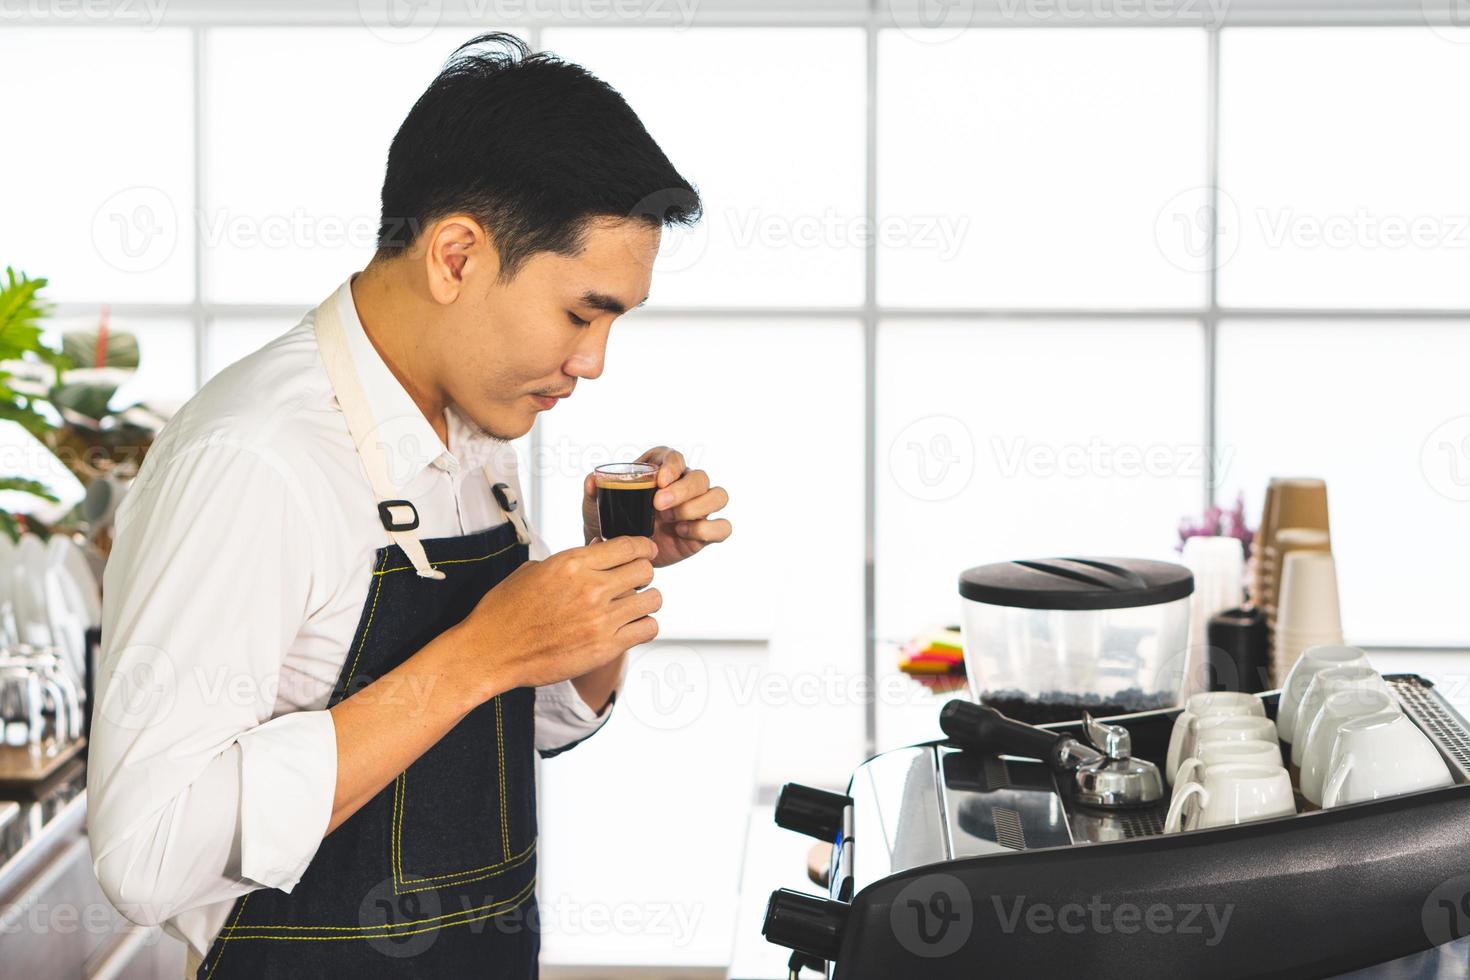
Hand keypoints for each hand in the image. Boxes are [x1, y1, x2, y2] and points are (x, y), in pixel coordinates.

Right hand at [446, 536, 659, 697]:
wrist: (491, 652)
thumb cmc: (506, 610)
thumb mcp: (534, 571)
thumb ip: (570, 562)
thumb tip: (598, 550)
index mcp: (572, 563)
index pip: (628, 545)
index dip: (642, 547)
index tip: (645, 551)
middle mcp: (591, 588)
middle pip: (645, 570)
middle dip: (642, 573)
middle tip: (634, 581)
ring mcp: (600, 619)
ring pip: (652, 599)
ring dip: (645, 601)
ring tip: (632, 606)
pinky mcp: (605, 648)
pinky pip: (648, 628)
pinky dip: (643, 626)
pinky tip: (629, 627)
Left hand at [582, 446, 730, 567]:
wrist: (621, 556)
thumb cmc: (612, 522)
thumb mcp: (596, 506)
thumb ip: (593, 491)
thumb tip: (592, 481)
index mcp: (661, 470)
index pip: (675, 457)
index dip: (672, 466)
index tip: (658, 481)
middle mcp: (685, 485)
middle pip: (700, 477)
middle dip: (683, 490)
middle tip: (659, 506)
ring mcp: (699, 508)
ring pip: (718, 496)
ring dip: (698, 507)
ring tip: (673, 522)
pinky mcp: (705, 532)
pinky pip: (723, 527)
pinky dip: (708, 529)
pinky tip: (683, 534)